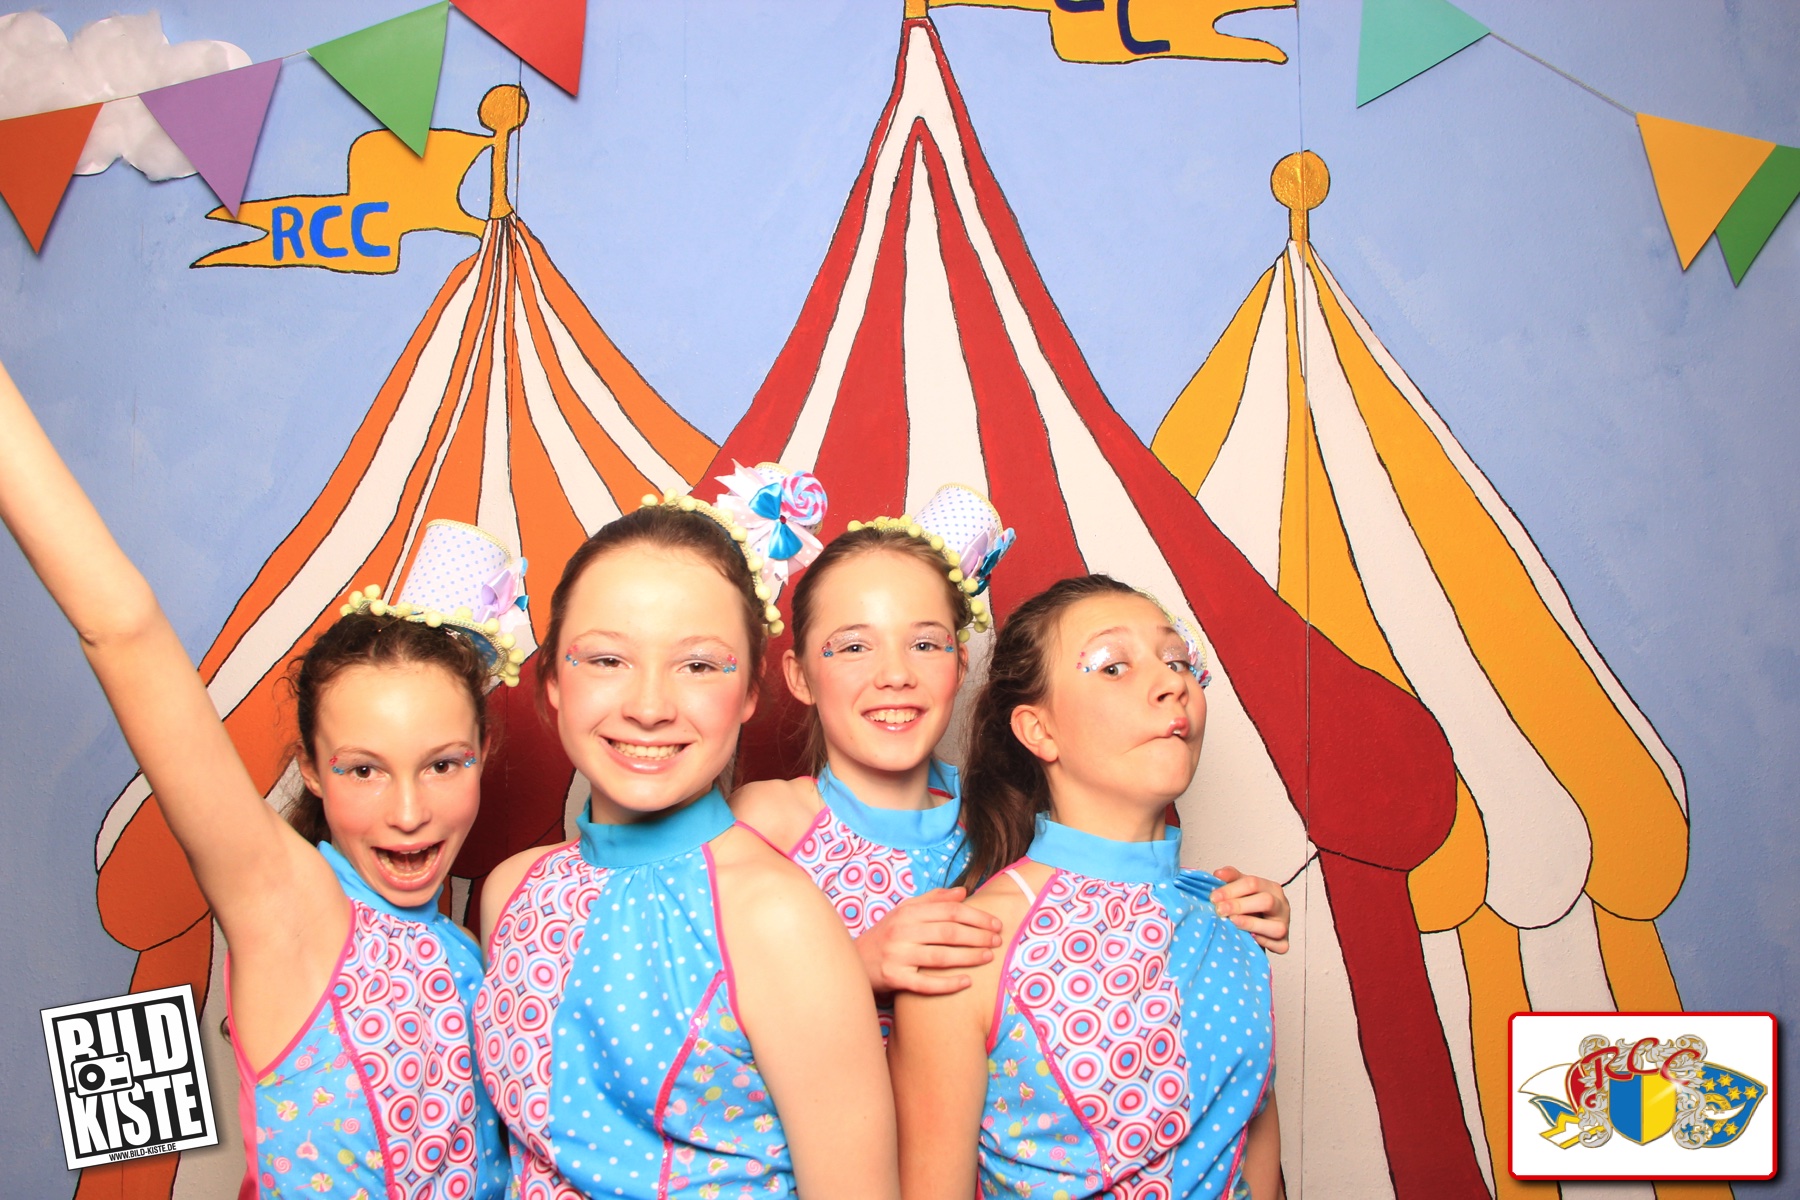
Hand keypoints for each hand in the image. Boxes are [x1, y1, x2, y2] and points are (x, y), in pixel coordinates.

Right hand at [856, 887, 1003, 996]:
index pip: (949, 910)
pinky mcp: (894, 978)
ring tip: (988, 957)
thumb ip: (933, 900)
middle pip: (949, 932)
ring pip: (941, 957)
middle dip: (978, 936)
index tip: (995, 923)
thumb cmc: (885, 936)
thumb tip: (963, 892)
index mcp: (908, 913)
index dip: (976, 916)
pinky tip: (967, 982)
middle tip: (998, 941)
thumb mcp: (904, 912)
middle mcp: (902, 931)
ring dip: (969, 957)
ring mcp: (898, 955)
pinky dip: (948, 984)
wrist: (854, 962)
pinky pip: (926, 984)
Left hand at [1211, 866, 1289, 953]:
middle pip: (1266, 901)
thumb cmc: (1251, 905)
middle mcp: (1282, 905)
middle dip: (1239, 905)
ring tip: (1232, 922)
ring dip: (1251, 924)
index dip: (1231, 889)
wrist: (1261, 925)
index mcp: (1271, 887)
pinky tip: (1249, 938)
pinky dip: (1264, 942)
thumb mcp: (1241, 888)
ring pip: (1276, 926)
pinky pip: (1279, 945)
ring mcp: (1285, 924)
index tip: (1214, 897)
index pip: (1252, 883)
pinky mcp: (1284, 943)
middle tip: (1219, 910)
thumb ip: (1231, 878)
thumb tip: (1218, 874)